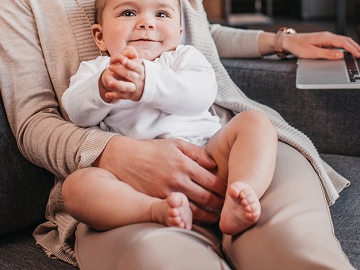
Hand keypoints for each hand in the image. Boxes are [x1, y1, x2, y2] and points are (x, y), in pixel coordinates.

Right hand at [94, 136, 226, 223]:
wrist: (125, 158)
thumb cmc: (152, 149)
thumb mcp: (176, 144)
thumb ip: (197, 153)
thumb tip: (214, 164)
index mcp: (185, 164)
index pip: (212, 180)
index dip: (224, 187)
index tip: (230, 190)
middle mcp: (178, 180)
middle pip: (206, 197)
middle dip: (219, 203)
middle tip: (228, 205)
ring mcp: (167, 193)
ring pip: (194, 210)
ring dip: (208, 215)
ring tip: (216, 216)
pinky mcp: (157, 201)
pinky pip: (178, 213)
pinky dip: (190, 218)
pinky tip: (197, 219)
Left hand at [100, 46, 144, 100]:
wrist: (141, 85)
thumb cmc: (134, 69)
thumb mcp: (134, 60)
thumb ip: (130, 52)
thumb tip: (129, 49)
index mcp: (140, 69)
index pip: (136, 66)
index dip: (129, 63)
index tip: (122, 60)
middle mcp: (138, 78)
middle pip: (130, 75)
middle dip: (120, 71)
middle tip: (110, 67)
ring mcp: (134, 87)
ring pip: (126, 86)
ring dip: (117, 84)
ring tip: (109, 81)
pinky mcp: (129, 95)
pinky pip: (122, 96)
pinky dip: (114, 95)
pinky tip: (107, 94)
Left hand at [283, 31, 359, 59]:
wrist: (288, 42)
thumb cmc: (298, 47)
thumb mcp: (312, 53)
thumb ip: (327, 54)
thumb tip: (341, 55)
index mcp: (325, 38)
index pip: (344, 43)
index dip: (354, 49)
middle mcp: (327, 36)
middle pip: (346, 40)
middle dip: (357, 48)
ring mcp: (326, 37)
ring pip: (343, 41)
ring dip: (353, 47)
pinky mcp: (324, 40)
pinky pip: (339, 42)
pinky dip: (347, 46)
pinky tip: (349, 51)